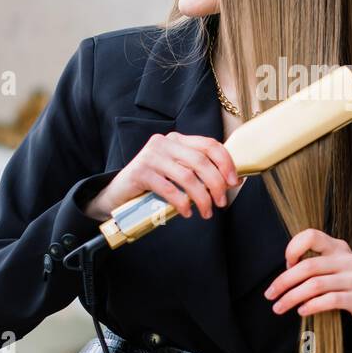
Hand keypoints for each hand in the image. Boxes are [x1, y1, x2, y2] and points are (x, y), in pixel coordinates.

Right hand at [84, 131, 238, 221]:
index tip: (233, 182)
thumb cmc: (153, 184)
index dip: (226, 163)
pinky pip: (169, 189)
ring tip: (206, 212)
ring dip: (202, 198)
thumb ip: (199, 172)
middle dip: (216, 184)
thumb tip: (232, 181)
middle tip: (221, 202)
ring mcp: (151, 156)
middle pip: (201, 161)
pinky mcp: (140, 172)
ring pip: (187, 177)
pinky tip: (186, 212)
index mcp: (177, 140)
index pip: (209, 145)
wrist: (118, 193)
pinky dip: (182, 203)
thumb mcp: (177, 173)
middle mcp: (164, 143)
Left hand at [264, 228, 351, 328]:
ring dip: (292, 298)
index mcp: (337, 246)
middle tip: (270, 295)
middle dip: (284, 282)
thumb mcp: (332, 266)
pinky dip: (311, 306)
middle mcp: (347, 259)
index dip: (293, 247)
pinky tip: (301, 311)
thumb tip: (285, 274)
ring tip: (279, 307)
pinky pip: (330, 300)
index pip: (311, 235)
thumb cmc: (343, 283)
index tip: (286, 264)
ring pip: (315, 285)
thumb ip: (313, 263)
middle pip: (308, 266)